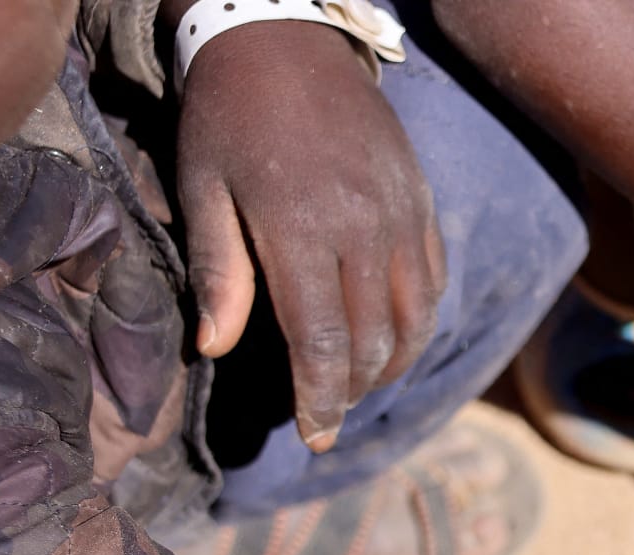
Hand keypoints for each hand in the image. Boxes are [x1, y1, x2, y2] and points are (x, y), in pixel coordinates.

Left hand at [176, 17, 445, 450]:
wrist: (286, 40)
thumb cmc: (227, 115)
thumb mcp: (201, 186)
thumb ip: (216, 269)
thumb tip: (216, 348)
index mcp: (301, 228)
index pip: (321, 341)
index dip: (320, 399)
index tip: (314, 436)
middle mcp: (363, 229)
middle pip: (371, 341)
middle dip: (350, 393)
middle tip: (326, 420)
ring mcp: (401, 217)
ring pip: (413, 321)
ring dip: (388, 367)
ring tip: (357, 387)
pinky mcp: (421, 206)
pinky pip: (432, 284)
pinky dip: (416, 325)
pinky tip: (390, 340)